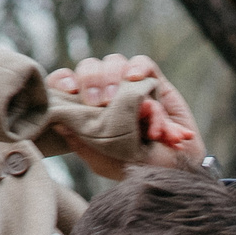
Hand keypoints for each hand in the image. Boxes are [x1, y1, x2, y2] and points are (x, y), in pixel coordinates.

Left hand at [46, 53, 203, 175]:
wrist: (178, 171)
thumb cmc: (140, 170)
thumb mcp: (104, 161)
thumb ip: (81, 142)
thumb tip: (57, 121)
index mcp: (90, 113)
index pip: (68, 85)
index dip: (63, 81)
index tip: (70, 90)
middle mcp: (108, 97)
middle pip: (90, 68)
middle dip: (91, 80)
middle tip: (99, 101)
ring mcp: (131, 88)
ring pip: (114, 62)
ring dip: (114, 76)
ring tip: (121, 99)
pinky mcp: (155, 84)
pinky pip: (143, 63)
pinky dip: (138, 66)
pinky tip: (135, 78)